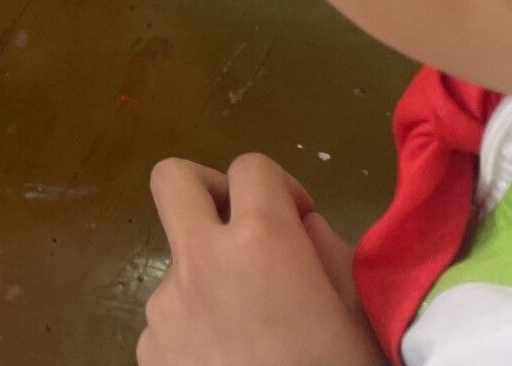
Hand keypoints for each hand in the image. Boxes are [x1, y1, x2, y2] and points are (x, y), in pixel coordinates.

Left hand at [139, 156, 380, 365]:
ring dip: (211, 279)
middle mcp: (200, 263)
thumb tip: (295, 225)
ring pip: (178, 262)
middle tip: (244, 231)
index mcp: (261, 243)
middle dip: (210, 191)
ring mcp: (164, 308)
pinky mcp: (148, 352)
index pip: (253, 165)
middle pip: (173, 180)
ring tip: (254, 337)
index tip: (300, 224)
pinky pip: (170, 319)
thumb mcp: (363, 313)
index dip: (281, 188)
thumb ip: (325, 252)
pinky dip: (197, 330)